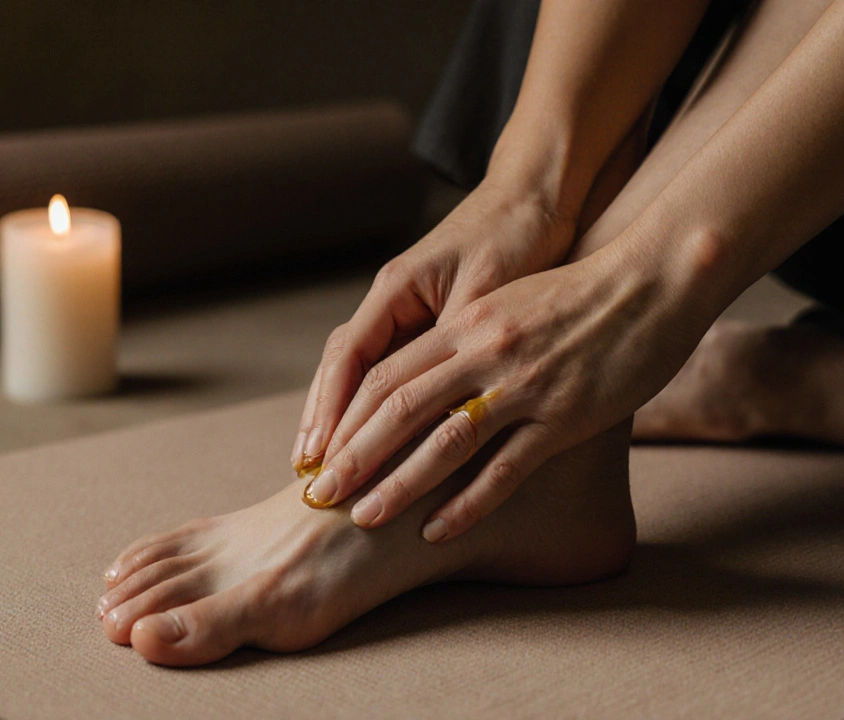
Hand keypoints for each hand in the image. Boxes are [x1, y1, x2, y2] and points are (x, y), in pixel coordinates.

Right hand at [291, 179, 578, 474]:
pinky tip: (372, 444)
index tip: (321, 453)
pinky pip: (392, 374)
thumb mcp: (488, 286)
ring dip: (341, 421)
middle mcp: (391, 302)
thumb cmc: (514, 234)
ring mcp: (405, 314)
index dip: (333, 408)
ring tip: (324, 468)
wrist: (533, 199)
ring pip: (359, 374)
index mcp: (397, 288)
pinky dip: (376, 410)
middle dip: (323, 423)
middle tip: (310, 476)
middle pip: (340, 369)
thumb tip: (439, 396)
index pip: (349, 356)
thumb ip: (459, 337)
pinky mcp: (428, 326)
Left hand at [300, 239, 709, 542]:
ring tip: (363, 519)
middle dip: (352, 455)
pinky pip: (505, 469)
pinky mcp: (565, 416)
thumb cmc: (579, 295)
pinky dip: (466, 504)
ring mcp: (525, 384)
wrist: (653, 279)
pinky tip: (436, 532)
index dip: (343, 417)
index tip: (318, 453)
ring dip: (398, 484)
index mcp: (465, 324)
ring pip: (444, 441)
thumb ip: (462, 340)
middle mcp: (484, 351)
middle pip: (398, 407)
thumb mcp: (505, 305)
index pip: (384, 373)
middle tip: (317, 496)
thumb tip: (423, 381)